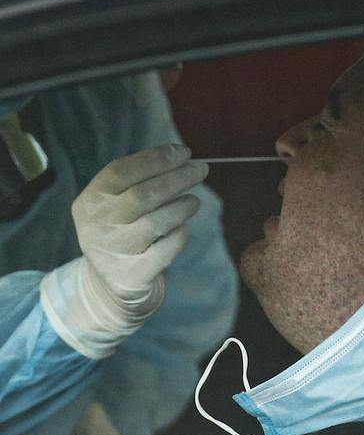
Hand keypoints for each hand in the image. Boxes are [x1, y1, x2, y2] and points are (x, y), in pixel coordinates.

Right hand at [72, 144, 207, 312]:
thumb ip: (140, 180)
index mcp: (90, 201)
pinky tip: (182, 226)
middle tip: (201, 170)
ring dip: (183, 206)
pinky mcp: (134, 273)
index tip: (184, 152)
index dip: (156, 159)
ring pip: (156, 222)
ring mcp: (114, 251)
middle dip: (177, 178)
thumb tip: (181, 157)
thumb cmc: (122, 229)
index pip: (120, 171)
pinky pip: (167, 248)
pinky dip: (180, 232)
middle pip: (142, 195)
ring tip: (194, 201)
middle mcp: (97, 226)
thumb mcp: (115, 203)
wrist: (110, 282)